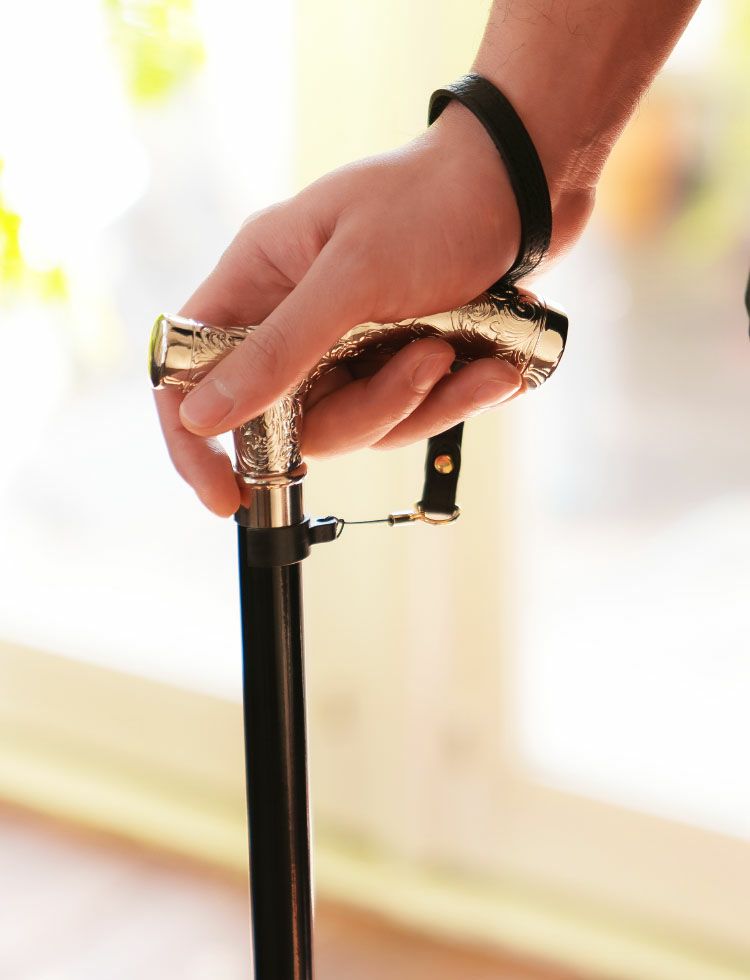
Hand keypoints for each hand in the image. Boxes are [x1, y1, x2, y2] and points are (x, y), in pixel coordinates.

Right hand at [155, 103, 588, 515]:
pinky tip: (493, 368)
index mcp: (259, 279)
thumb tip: (200, 416)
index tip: (226, 498)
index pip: (192, 369)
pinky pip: (407, 411)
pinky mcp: (395, 358)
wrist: (526, 185)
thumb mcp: (352, 274)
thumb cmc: (433, 200)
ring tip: (466, 350)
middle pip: (293, 417)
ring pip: (359, 422)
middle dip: (370, 408)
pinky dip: (453, 397)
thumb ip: (278, 350)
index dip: (196, 439)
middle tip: (429, 361)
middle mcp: (295, 318)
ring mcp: (346, 343)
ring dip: (420, 399)